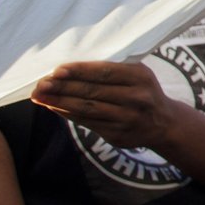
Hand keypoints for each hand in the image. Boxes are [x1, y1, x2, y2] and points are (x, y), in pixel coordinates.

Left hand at [31, 60, 177, 149]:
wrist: (164, 124)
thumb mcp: (139, 74)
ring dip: (60, 102)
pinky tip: (54, 107)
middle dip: (63, 87)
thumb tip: (69, 69)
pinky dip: (68, 114)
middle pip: (92, 91)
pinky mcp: (118, 135)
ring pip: (87, 109)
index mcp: (141, 77)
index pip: (104, 72)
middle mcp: (136, 98)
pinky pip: (87, 123)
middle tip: (40, 84)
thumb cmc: (143, 91)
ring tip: (40, 96)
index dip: (79, 71)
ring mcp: (127, 119)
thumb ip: (113, 70)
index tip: (56, 70)